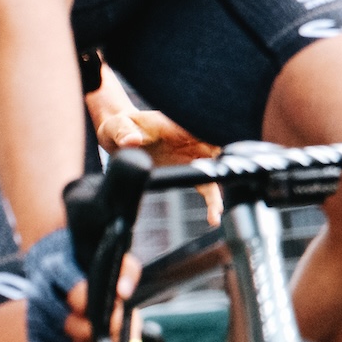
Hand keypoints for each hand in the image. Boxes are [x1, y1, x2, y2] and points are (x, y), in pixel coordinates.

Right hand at [22, 226, 141, 341]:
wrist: (56, 265)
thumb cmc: (88, 261)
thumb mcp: (111, 256)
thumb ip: (125, 271)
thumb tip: (123, 293)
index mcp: (55, 268)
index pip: (77, 294)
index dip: (100, 307)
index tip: (115, 307)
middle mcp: (38, 294)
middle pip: (70, 325)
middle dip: (98, 331)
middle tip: (115, 326)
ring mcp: (34, 319)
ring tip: (107, 339)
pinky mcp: (35, 340)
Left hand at [94, 108, 222, 222]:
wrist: (118, 135)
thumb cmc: (121, 125)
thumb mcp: (118, 126)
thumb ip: (124, 132)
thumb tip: (132, 140)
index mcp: (176, 124)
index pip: (202, 128)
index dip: (215, 140)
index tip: (221, 155)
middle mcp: (188, 138)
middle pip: (215, 150)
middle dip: (223, 168)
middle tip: (220, 190)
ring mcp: (190, 153)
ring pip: (212, 170)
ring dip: (217, 192)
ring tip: (215, 214)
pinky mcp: (186, 168)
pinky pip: (204, 183)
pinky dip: (211, 199)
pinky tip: (213, 217)